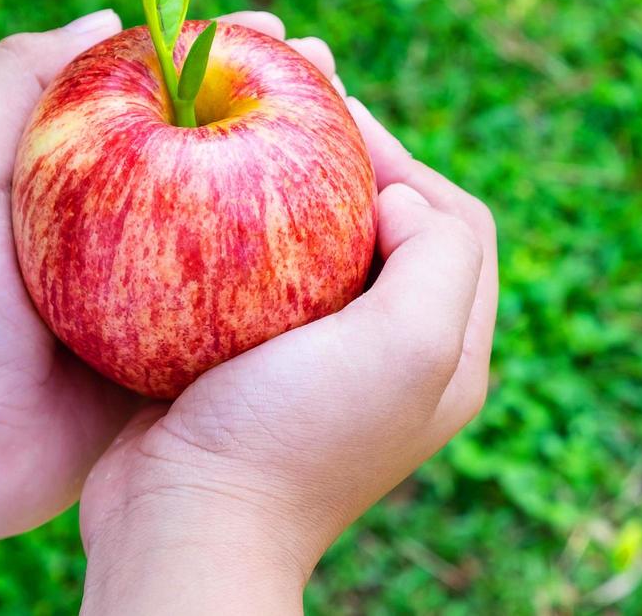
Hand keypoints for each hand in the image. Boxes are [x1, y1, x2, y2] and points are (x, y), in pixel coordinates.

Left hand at [0, 8, 315, 541]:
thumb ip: (14, 79)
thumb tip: (111, 18)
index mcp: (95, 172)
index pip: (172, 90)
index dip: (228, 52)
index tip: (280, 31)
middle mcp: (146, 220)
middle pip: (230, 144)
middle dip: (290, 104)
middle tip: (333, 80)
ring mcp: (178, 284)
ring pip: (259, 218)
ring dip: (313, 178)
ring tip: (361, 141)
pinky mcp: (198, 346)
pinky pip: (262, 302)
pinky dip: (307, 269)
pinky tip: (354, 239)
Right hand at [76, 26, 498, 613]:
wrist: (185, 526)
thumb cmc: (297, 436)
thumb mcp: (410, 343)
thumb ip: (439, 254)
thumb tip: (400, 196)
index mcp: (448, 351)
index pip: (456, 224)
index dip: (408, 163)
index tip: (342, 124)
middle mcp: (394, 356)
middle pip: (394, 228)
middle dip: (354, 163)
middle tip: (298, 114)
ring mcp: (322, 362)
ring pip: (322, 245)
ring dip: (292, 190)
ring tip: (252, 139)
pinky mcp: (254, 365)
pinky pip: (261, 276)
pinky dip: (240, 232)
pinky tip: (204, 203)